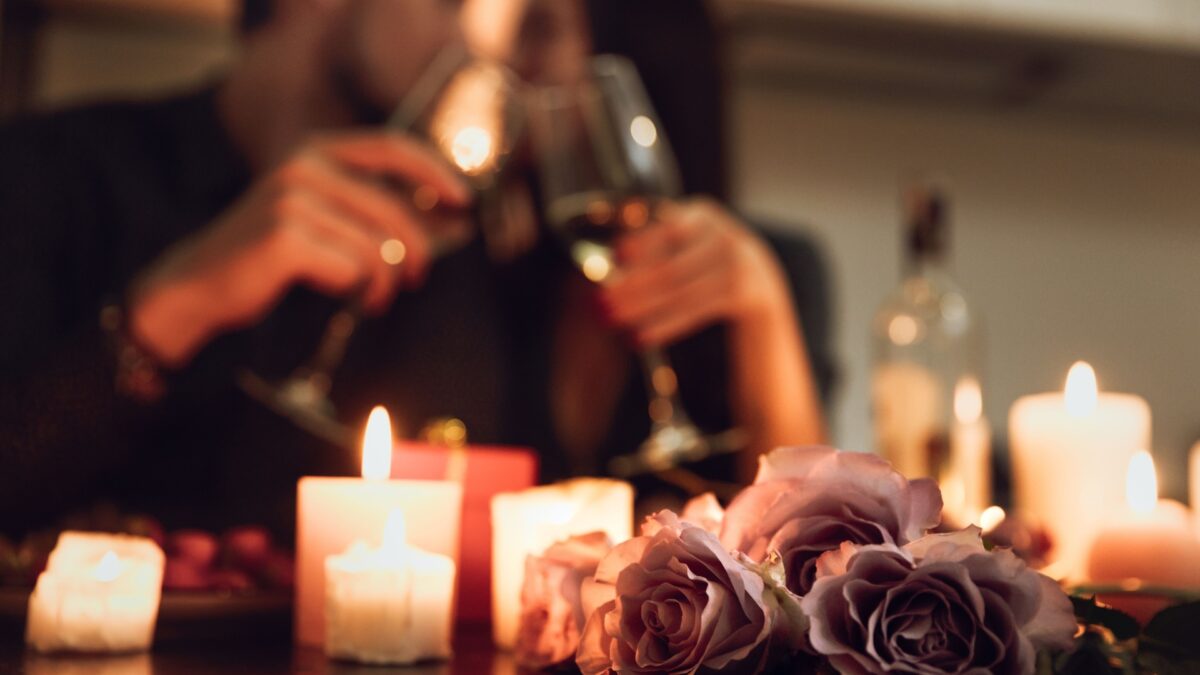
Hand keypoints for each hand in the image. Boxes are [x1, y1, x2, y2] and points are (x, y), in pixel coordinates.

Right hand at [128, 131, 470, 366]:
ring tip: (371, 297)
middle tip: (417, 278)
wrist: (198, 286)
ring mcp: (291, 198)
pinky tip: (352, 300)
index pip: (390, 146)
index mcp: (314, 151)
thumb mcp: (319, 217)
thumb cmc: (268, 258)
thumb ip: (368, 209)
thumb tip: (445, 219)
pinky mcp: (284, 236)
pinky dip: (362, 291)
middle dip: (417, 248)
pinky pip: (354, 268)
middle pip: (393, 207)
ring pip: (377, 244)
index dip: (433, 171)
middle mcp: (302, 166)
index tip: (463, 200)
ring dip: (384, 281)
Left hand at [598, 198, 788, 347]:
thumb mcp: (686, 249)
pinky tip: (639, 338)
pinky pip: (696, 312)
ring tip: (611, 321)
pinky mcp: (747, 296)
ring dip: (641, 308)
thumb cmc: (707, 269)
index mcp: (703, 216)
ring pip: (680, 292)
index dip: (643, 241)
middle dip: (631, 286)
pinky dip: (665, 326)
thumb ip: (653, 252)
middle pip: (670, 266)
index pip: (669, 228)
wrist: (763, 291)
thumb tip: (608, 268)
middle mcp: (725, 236)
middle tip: (599, 303)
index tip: (616, 254)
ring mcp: (741, 266)